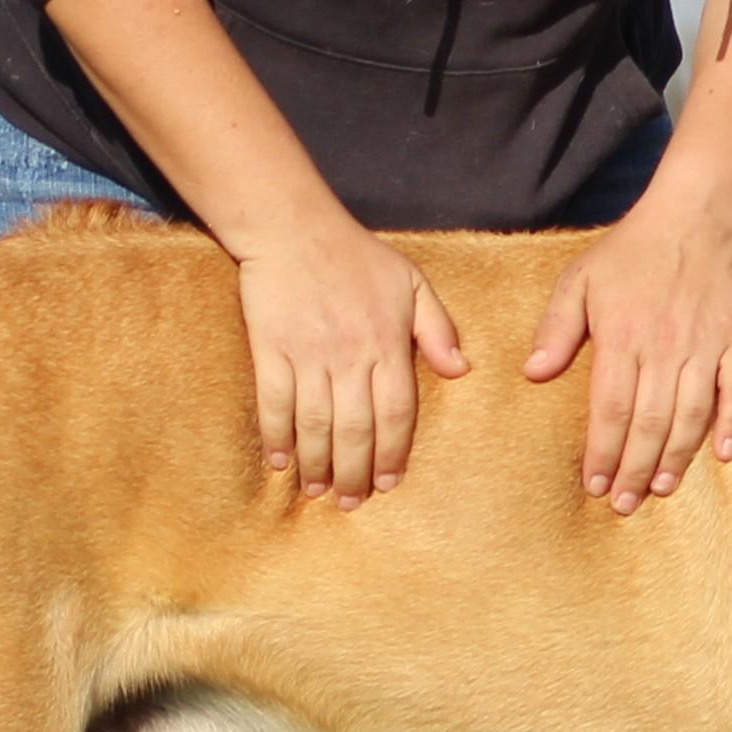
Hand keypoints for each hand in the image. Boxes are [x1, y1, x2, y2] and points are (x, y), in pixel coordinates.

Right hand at [234, 216, 467, 505]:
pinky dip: (277, 437)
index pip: (397, 412)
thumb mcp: (412, 283)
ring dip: (317, 464)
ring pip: (315, 424)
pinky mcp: (270, 349)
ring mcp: (308, 354)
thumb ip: (438, 328)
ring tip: (319, 492)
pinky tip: (280, 463)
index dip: (393, 453)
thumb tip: (461, 370)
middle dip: (355, 473)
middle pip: (356, 429)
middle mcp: (350, 355)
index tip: (389, 483)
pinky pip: (274, 403)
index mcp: (387, 343)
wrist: (293, 228)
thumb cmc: (356, 255)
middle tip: (352, 504)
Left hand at [522, 197, 731, 512]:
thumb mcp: (579, 280)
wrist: (692, 219)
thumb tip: (534, 373)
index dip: (601, 451)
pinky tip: (723, 455)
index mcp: (622, 336)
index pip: (610, 408)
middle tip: (623, 504)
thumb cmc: (629, 254)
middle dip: (635, 469)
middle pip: (650, 422)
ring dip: (678, 457)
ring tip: (662, 490)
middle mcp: (665, 347)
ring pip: (692, 414)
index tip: (591, 485)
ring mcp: (705, 346)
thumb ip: (556, 327)